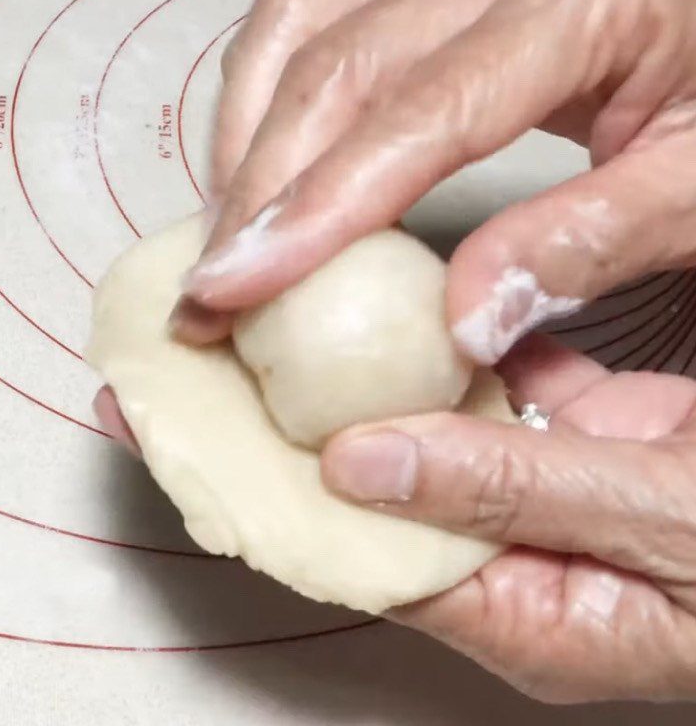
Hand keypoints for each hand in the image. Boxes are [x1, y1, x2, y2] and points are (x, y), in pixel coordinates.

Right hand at [172, 0, 695, 367]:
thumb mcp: (693, 185)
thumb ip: (585, 244)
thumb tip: (463, 318)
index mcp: (588, 0)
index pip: (420, 115)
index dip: (319, 209)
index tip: (239, 287)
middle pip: (338, 72)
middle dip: (258, 194)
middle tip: (209, 292)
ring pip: (306, 33)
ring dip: (247, 141)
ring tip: (222, 236)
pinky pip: (316, 8)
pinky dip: (264, 85)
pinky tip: (252, 151)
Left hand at [320, 335, 695, 702]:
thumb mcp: (654, 521)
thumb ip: (511, 489)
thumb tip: (363, 464)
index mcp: (534, 621)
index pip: (390, 571)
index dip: (332, 510)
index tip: (279, 443)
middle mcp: (533, 557)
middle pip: (416, 495)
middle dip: (364, 433)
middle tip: (303, 368)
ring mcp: (563, 490)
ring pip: (462, 433)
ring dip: (419, 383)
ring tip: (354, 330)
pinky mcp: (598, 433)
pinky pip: (521, 387)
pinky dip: (487, 351)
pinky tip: (443, 312)